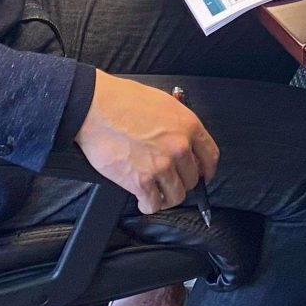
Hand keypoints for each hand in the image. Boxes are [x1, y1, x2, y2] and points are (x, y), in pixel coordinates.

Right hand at [76, 73, 218, 214]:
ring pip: (176, 195)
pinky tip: (143, 200)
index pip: (210, 156)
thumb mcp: (162, 103)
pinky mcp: (141, 181)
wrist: (95, 107)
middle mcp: (179, 147)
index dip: (206, 170)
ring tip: (157, 192)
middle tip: (169, 180)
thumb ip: (177, 125)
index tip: (202, 176)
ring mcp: (161, 166)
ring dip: (166, 197)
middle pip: (192, 179)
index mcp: (188, 125)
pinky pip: (153, 204)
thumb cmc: (122, 100)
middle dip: (181, 182)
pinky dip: (149, 205)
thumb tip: (183, 140)